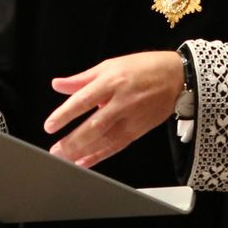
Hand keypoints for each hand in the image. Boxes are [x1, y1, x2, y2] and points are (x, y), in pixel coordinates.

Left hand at [44, 50, 182, 167]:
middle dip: (73, 141)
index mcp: (112, 81)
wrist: (177, 77)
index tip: (50, 126)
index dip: (65, 114)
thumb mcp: (110, 65)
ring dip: (83, 152)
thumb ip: (81, 78)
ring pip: (105, 140)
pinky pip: (116, 146)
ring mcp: (132, 117)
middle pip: (94, 125)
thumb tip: (57, 84)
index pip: (84, 100)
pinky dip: (99, 156)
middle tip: (55, 150)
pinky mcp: (139, 130)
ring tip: (65, 159)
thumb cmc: (143, 68)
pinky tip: (85, 162)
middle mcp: (122, 101)